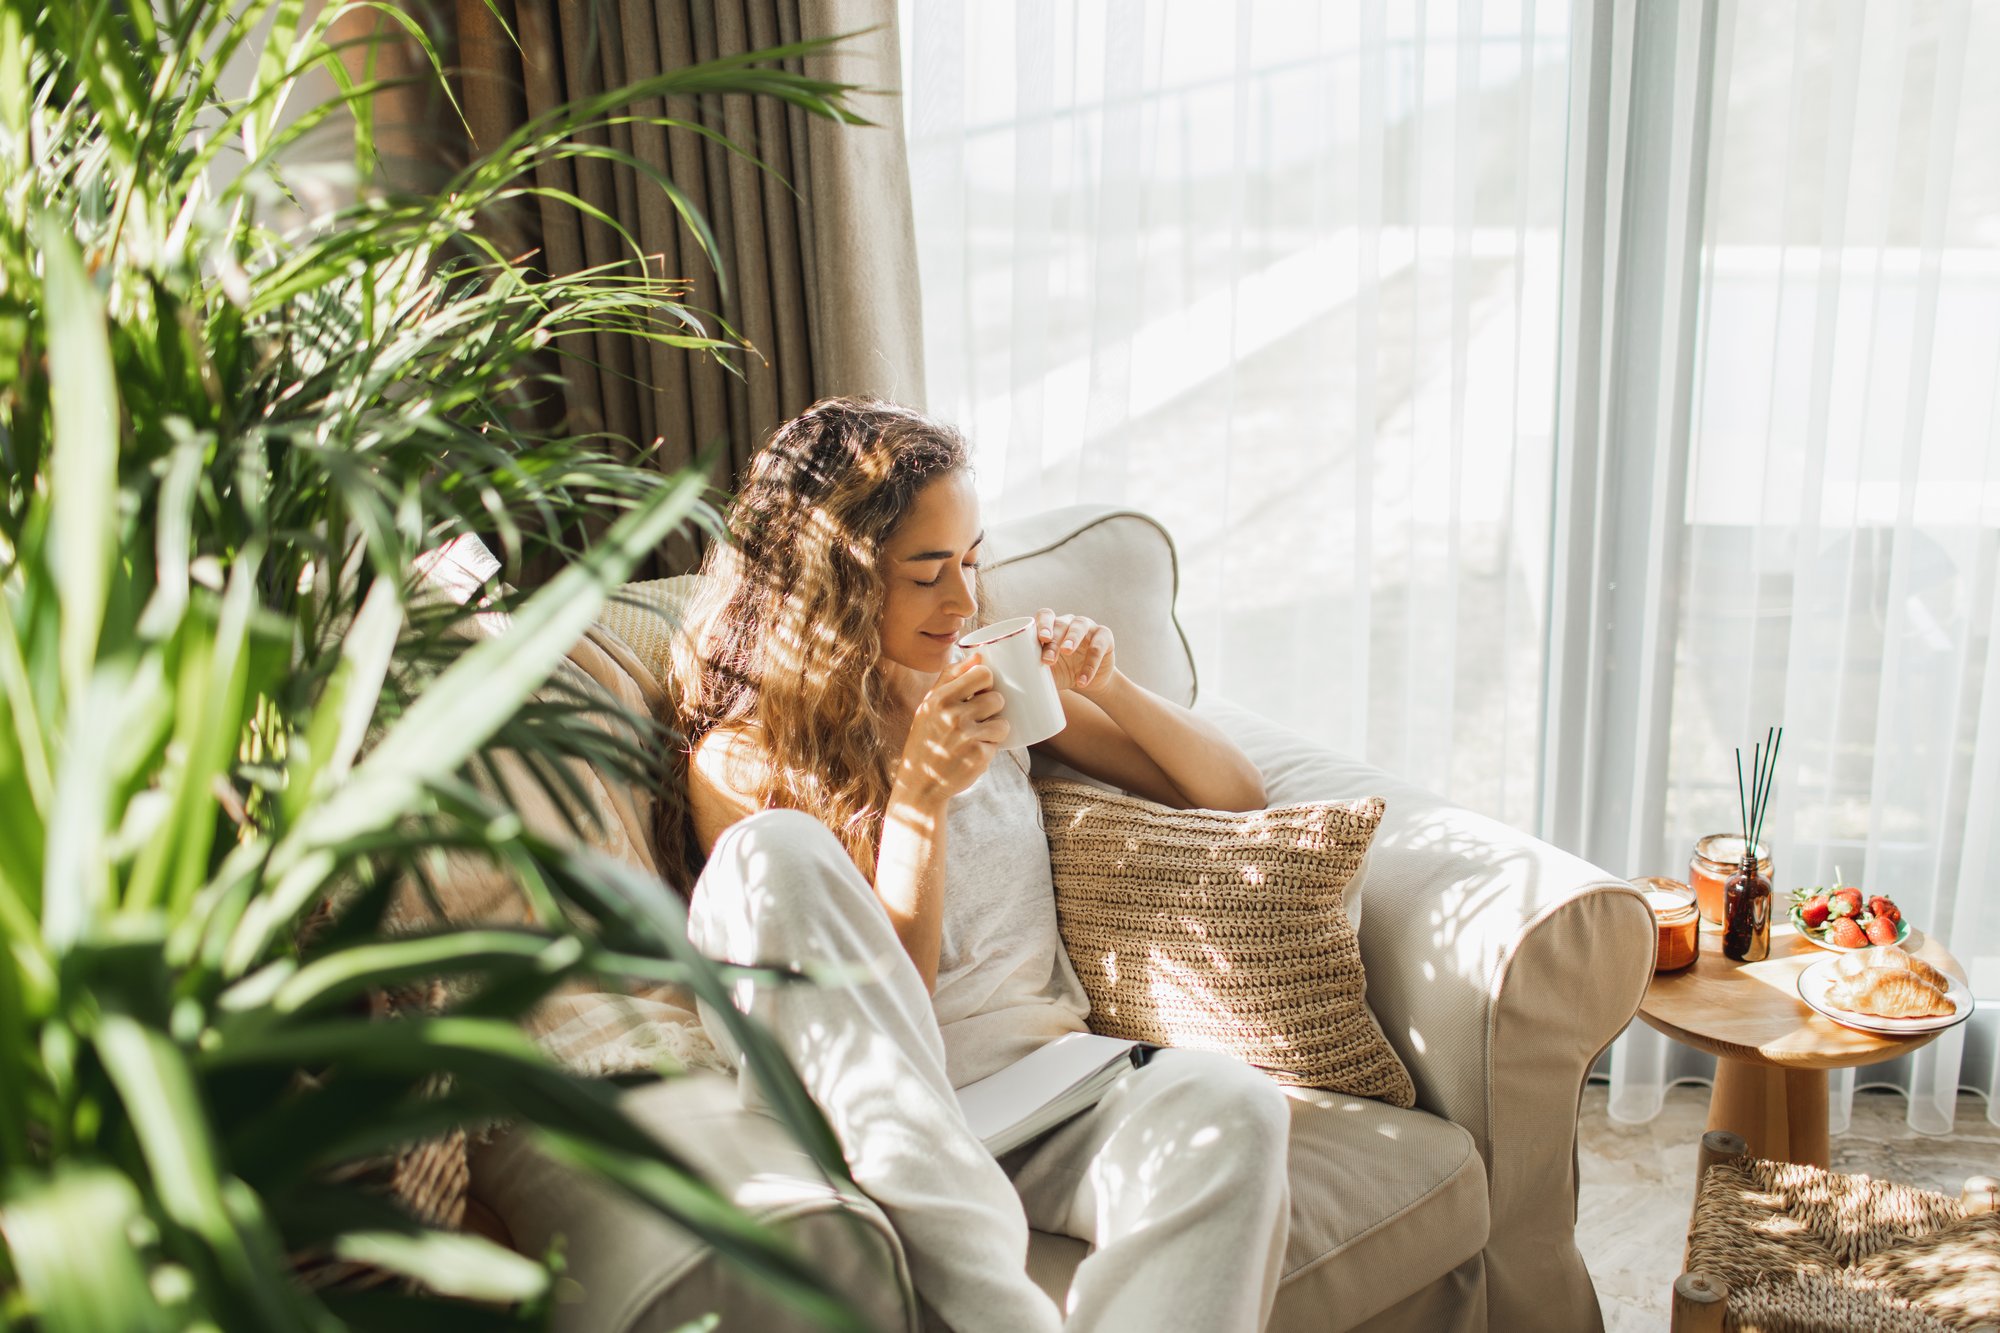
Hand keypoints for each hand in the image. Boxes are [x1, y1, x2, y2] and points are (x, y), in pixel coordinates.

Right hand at [895, 656, 1005, 806]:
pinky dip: (991, 748)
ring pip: (1003, 722)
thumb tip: (978, 655)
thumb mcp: (929, 706)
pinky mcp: (979, 756)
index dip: (987, 681)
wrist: (920, 783)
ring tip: (978, 736)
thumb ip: (951, 677)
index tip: (980, 691)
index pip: (982, 673)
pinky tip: (973, 753)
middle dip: (993, 708)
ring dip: (996, 729)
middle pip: (997, 698)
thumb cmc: (926, 739)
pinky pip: (999, 743)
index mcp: (940, 698)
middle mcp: (953, 716)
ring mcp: (967, 737)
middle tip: (979, 718)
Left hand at [1034, 609, 1115, 695]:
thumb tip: (1016, 678)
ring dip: (1072, 638)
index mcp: (1053, 626)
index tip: (1041, 639)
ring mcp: (1088, 627)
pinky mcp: (1105, 637)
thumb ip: (1033, 669)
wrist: (1086, 682)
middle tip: (1049, 658)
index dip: (1043, 624)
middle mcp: (1069, 622)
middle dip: (1054, 640)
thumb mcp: (1047, 672)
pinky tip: (1082, 680)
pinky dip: (1090, 665)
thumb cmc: (1061, 672)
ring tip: (1067, 651)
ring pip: (1079, 626)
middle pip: (1060, 623)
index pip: (1046, 616)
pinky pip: (1098, 646)